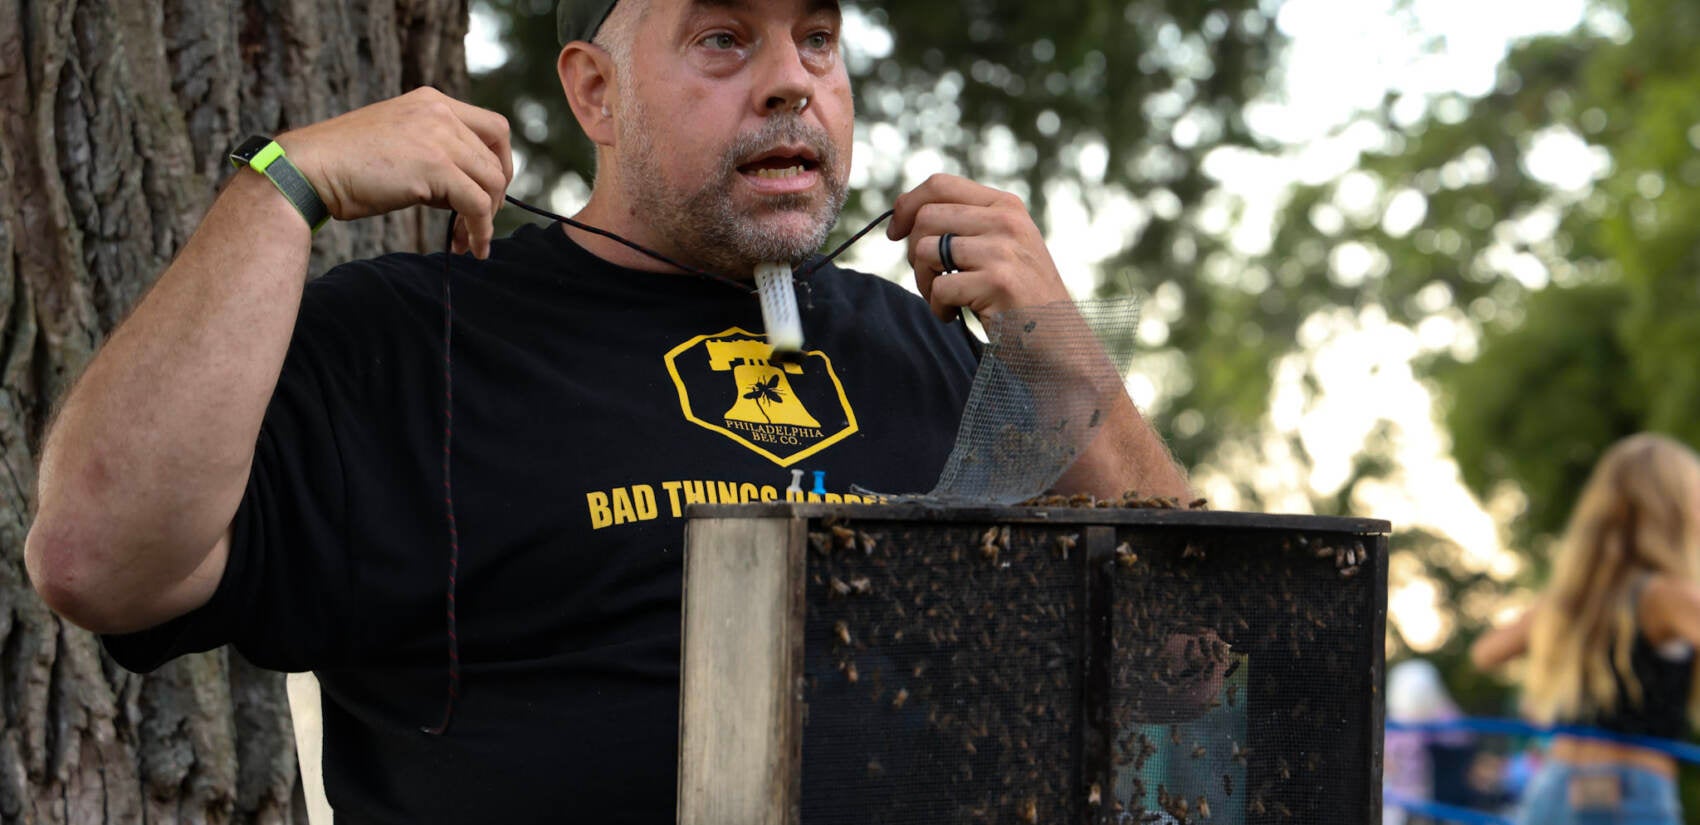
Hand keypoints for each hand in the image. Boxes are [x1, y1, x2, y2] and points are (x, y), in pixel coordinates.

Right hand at [277, 87, 512, 257]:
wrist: (308, 169)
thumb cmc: (345, 165)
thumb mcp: (399, 144)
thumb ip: (434, 153)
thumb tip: (466, 189)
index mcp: (431, 101)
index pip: (494, 128)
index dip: (501, 163)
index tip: (490, 191)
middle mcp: (439, 111)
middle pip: (496, 157)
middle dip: (495, 195)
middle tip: (478, 223)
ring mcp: (438, 136)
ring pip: (491, 182)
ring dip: (487, 217)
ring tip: (467, 241)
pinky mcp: (434, 166)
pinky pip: (477, 203)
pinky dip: (480, 229)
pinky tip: (470, 247)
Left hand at [886, 174, 1071, 321]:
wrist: (1059, 339)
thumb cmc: (1020, 297)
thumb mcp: (1001, 246)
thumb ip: (965, 224)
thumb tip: (905, 210)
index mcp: (1006, 206)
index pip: (940, 184)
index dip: (907, 205)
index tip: (895, 233)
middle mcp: (1006, 221)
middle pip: (926, 218)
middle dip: (913, 252)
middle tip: (929, 279)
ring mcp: (1003, 250)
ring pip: (925, 251)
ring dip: (923, 282)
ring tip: (944, 300)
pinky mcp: (998, 282)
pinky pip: (939, 287)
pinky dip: (937, 307)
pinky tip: (954, 315)